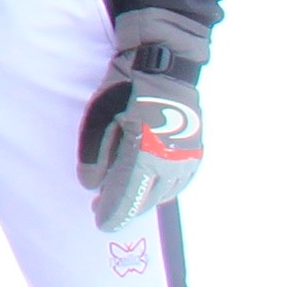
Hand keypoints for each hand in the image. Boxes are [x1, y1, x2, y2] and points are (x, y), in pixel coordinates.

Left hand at [80, 10, 208, 229]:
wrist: (166, 61)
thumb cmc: (126, 86)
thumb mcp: (100, 119)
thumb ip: (94, 156)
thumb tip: (90, 186)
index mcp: (146, 156)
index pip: (127, 198)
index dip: (113, 214)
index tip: (101, 225)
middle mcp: (171, 162)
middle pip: (146, 199)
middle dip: (124, 208)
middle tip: (102, 211)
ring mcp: (188, 157)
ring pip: (165, 192)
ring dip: (143, 199)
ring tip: (121, 198)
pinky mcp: (196, 149)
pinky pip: (180, 180)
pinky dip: (163, 188)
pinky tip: (150, 186)